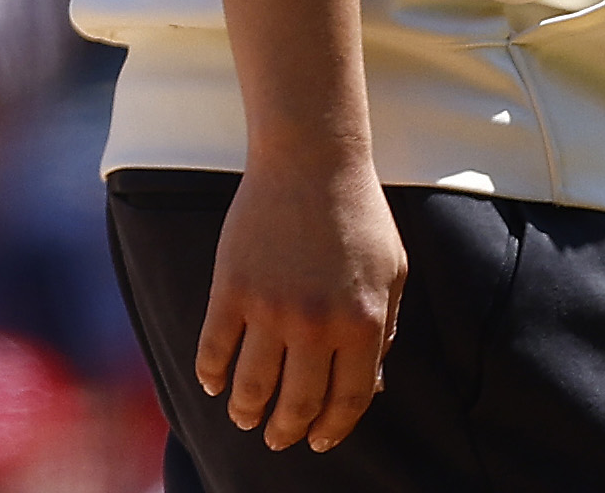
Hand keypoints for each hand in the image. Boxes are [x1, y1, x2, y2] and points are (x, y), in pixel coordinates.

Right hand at [194, 153, 406, 454]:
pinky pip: (215, 345)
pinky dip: (211, 372)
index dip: (333, 428)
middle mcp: (316, 325)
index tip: (319, 441)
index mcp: (362, 326)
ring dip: (247, 410)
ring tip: (244, 420)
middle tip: (278, 439)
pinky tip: (212, 384)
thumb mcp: (393, 277)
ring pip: (253, 382)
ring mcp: (270, 307)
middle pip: (299, 399)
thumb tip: (371, 383)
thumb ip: (384, 332)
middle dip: (288, 428)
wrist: (310, 162)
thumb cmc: (358, 217)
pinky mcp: (231, 287)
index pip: (348, 399)